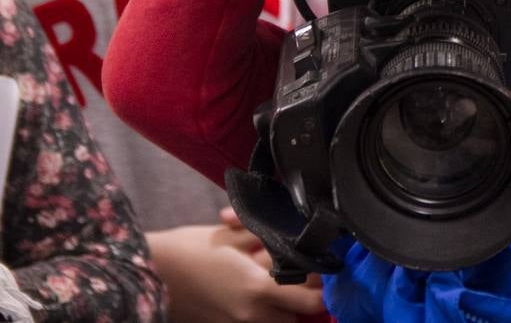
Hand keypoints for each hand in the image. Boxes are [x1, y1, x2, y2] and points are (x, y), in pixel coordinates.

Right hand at [148, 223, 326, 322]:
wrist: (145, 275)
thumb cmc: (188, 248)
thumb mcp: (234, 236)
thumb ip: (272, 238)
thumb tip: (302, 235)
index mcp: (258, 289)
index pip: (314, 300)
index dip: (325, 285)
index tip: (324, 266)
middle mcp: (253, 315)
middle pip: (300, 313)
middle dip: (305, 292)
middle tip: (299, 267)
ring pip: (281, 320)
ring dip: (285, 303)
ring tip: (274, 278)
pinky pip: (259, 322)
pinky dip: (265, 310)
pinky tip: (254, 288)